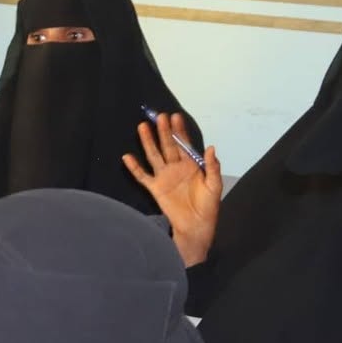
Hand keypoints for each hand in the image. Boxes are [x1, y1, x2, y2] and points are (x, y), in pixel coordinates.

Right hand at [123, 113, 222, 267]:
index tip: (175, 117)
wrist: (197, 225)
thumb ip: (212, 167)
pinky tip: (127, 157)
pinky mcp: (155, 188)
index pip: (184, 144)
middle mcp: (176, 167)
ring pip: (154, 155)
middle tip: (159, 117)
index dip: (180, 131)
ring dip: (148, 142)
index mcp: (191, 165)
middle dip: (164, 131)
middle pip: (168, 146)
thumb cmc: (208, 205)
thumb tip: (211, 148)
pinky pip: (142, 176)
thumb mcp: (214, 185)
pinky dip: (134, 167)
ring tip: (142, 127)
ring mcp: (164, 177)